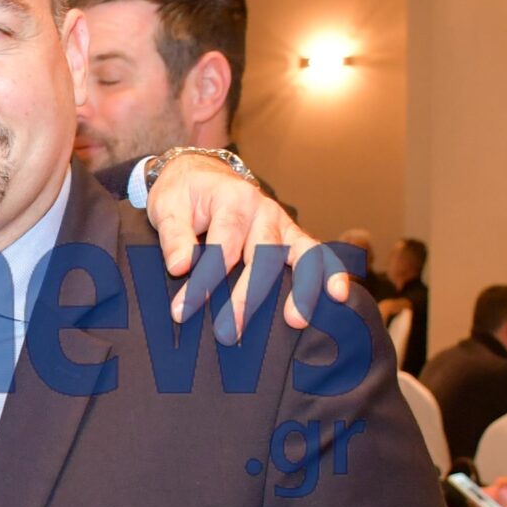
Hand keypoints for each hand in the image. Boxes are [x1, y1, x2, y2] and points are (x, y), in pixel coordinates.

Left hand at [143, 155, 351, 339]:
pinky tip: (338, 295)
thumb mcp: (168, 208)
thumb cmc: (184, 195)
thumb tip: (180, 267)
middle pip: (262, 256)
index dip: (203, 281)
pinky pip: (316, 253)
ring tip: (295, 320)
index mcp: (232, 200)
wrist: (202, 174)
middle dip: (247, 297)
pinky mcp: (291, 235)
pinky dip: (330, 272)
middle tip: (229, 332)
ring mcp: (281, 223)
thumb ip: (174, 237)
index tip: (183, 311)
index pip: (221, 247)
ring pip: (298, 255)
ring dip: (300, 288)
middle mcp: (263, 210)